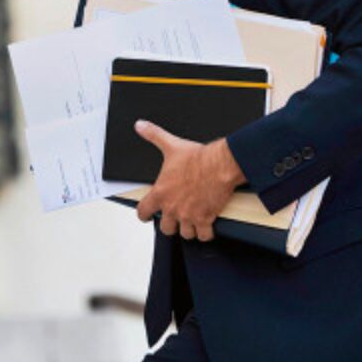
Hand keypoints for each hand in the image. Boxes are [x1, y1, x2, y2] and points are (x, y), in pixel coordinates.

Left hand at [133, 119, 246, 241]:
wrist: (220, 165)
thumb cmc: (198, 158)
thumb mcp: (171, 145)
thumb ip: (154, 135)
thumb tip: (140, 126)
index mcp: (161, 193)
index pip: (143, 212)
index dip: (144, 215)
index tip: (146, 215)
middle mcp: (172, 208)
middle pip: (165, 228)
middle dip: (171, 223)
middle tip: (177, 216)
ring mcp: (189, 216)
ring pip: (185, 233)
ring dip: (189, 228)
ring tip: (193, 220)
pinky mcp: (205, 219)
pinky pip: (204, 236)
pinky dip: (206, 233)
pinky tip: (208, 226)